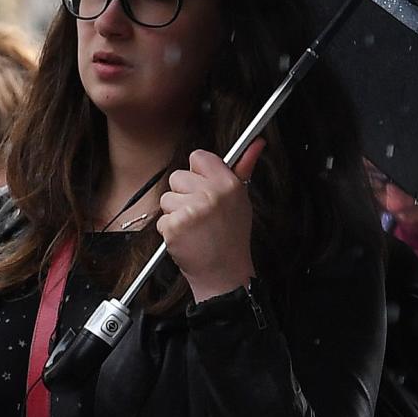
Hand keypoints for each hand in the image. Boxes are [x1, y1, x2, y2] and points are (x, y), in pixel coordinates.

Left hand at [158, 140, 264, 303]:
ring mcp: (191, 210)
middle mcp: (211, 194)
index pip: (199, 157)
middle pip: (178, 176)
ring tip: (194, 227)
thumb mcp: (241, 200)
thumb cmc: (231, 236)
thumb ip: (243, 168)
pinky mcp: (174, 226)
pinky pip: (161, 218)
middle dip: (184, 194)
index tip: (203, 185)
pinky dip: (170, 229)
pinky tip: (187, 237)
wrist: (224, 273)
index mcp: (229, 184)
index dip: (198, 171)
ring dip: (175, 212)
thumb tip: (256, 143)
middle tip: (200, 213)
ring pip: (167, 198)